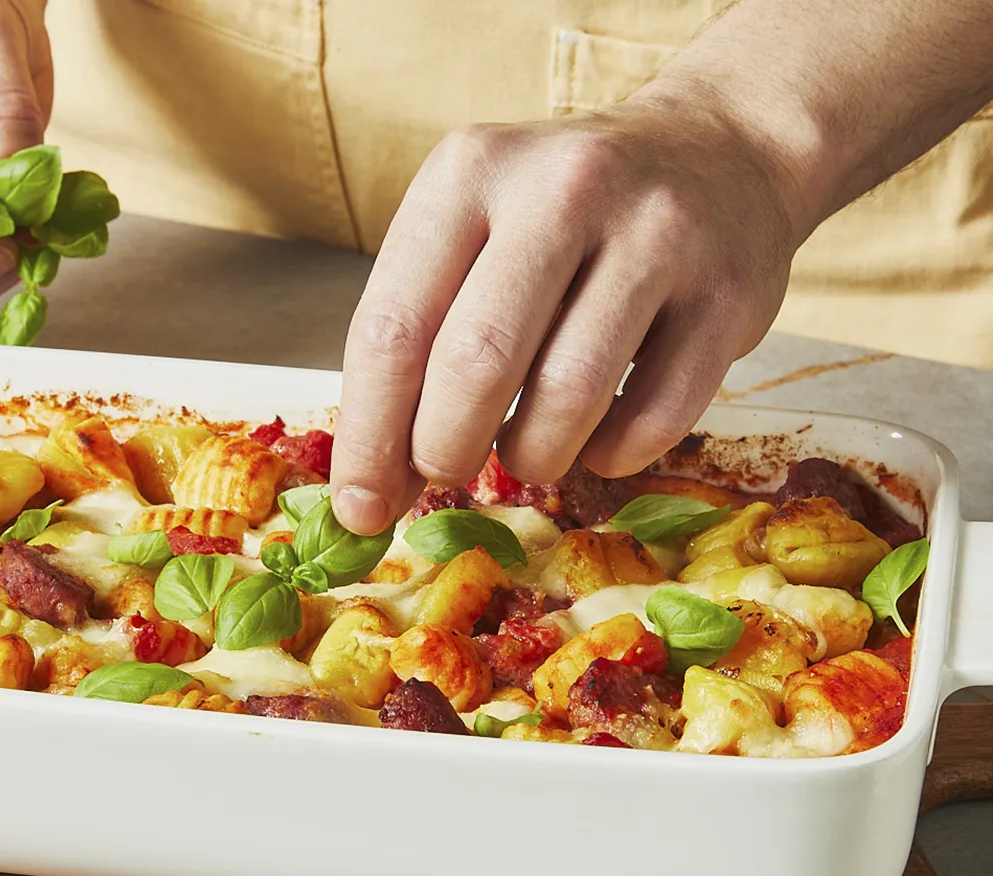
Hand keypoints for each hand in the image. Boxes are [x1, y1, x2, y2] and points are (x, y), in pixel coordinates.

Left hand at [329, 98, 798, 533]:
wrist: (718, 153)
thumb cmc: (563, 221)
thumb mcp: (473, 241)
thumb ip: (419, 349)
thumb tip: (370, 491)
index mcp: (470, 172)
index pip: (392, 329)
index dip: (369, 438)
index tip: (360, 508)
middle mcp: (562, 188)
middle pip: (476, 365)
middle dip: (445, 451)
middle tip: (447, 470)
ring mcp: (657, 234)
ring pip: (568, 397)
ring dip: (531, 457)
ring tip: (526, 451)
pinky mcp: (728, 293)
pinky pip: (652, 421)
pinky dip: (610, 456)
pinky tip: (597, 439)